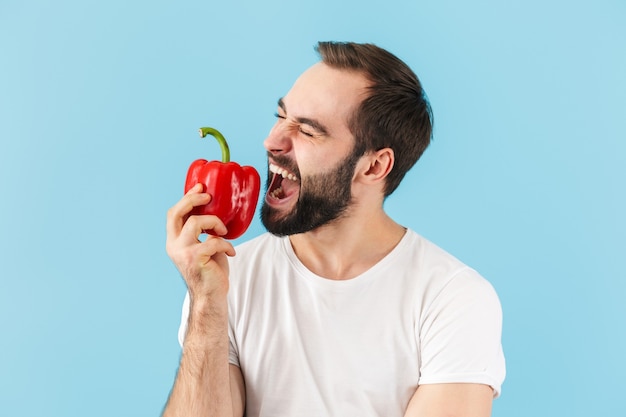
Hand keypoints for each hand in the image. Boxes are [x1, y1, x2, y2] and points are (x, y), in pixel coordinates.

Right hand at [166, 183, 236, 299]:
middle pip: (176, 212)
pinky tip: (231, 252)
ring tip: (224, 231)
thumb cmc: (211, 271)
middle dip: (192, 198)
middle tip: (208, 195)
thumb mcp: (205, 246)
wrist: (211, 297)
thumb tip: (215, 211)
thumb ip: (203, 232)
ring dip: (215, 222)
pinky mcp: (194, 258)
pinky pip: (213, 240)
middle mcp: (174, 245)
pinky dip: (226, 244)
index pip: (174, 213)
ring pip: (196, 222)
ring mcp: (182, 252)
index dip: (186, 197)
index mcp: (174, 241)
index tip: (200, 186)